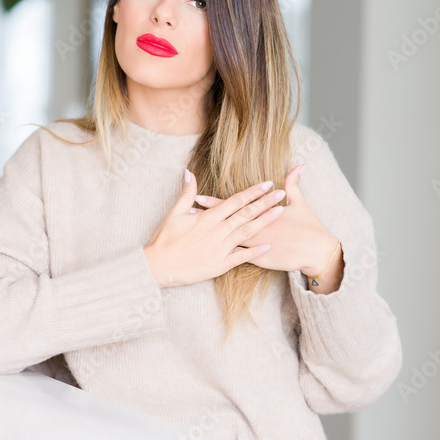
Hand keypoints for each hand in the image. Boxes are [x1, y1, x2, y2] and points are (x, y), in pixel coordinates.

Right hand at [143, 169, 286, 288]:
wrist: (158, 266)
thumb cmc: (164, 239)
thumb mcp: (174, 213)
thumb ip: (186, 193)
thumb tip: (189, 172)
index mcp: (207, 218)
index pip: (235, 201)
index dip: (252, 192)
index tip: (267, 184)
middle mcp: (217, 231)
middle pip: (246, 214)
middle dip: (265, 203)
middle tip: (281, 194)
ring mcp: (220, 248)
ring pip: (248, 233)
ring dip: (265, 222)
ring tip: (280, 213)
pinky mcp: (220, 265)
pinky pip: (241, 257)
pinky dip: (255, 251)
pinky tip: (268, 246)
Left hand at [197, 164, 337, 274]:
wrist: (318, 251)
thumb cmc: (309, 226)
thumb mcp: (300, 203)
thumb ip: (294, 184)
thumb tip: (299, 165)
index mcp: (262, 213)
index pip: (234, 206)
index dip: (215, 202)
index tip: (198, 198)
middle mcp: (256, 228)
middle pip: (227, 222)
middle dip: (207, 218)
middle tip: (188, 214)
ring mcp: (257, 245)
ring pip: (229, 241)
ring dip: (212, 237)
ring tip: (193, 233)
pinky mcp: (261, 260)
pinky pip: (239, 258)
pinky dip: (224, 255)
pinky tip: (209, 254)